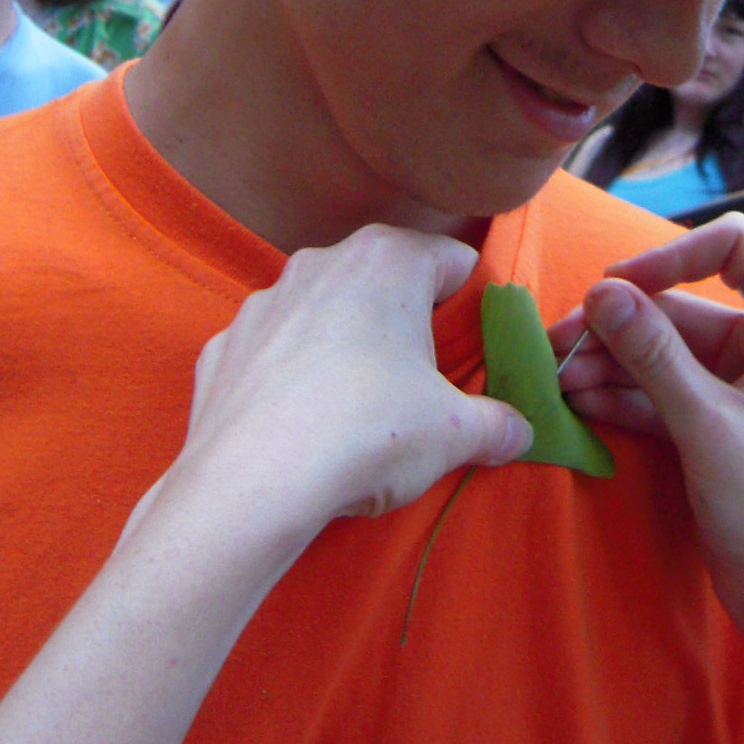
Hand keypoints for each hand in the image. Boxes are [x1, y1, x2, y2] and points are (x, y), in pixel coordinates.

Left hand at [140, 226, 530, 583]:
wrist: (253, 484)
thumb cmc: (368, 433)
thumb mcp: (456, 433)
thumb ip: (498, 424)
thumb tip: (520, 432)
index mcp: (387, 259)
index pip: (452, 261)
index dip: (471, 305)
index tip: (472, 349)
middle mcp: (322, 262)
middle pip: (384, 282)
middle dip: (404, 325)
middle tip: (419, 384)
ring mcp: (263, 302)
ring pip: (323, 313)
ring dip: (343, 347)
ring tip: (355, 411)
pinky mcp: (222, 347)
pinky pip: (271, 353)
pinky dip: (288, 379)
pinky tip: (299, 425)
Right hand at [551, 216, 743, 622]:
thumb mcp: (707, 424)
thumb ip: (653, 355)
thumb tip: (602, 292)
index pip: (735, 248)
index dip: (674, 254)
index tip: (619, 284)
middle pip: (683, 307)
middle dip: (621, 324)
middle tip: (557, 343)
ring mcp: (740, 387)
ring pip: (664, 353)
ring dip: (611, 362)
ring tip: (556, 375)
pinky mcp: (714, 424)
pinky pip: (662, 392)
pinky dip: (623, 395)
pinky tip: (577, 400)